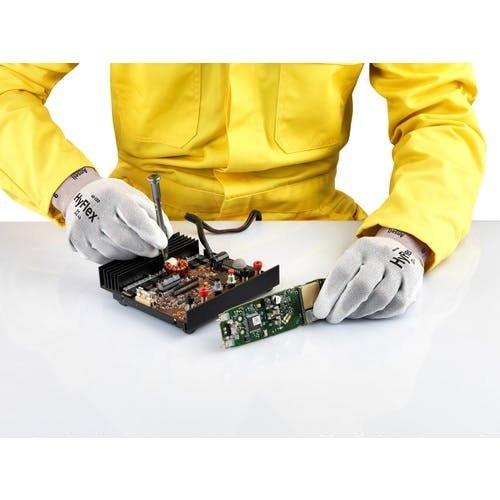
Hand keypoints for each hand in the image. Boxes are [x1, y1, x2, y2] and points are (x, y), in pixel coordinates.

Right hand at [55, 174, 171, 263]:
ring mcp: (84, 228)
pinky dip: (115, 257)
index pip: (134, 217)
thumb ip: (154, 214)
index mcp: (115, 197)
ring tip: (135, 246)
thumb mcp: (135, 196)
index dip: (150, 232)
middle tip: (154, 250)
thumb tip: (166, 234)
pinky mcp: (77, 241)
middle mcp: (96, 212)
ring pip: (114, 252)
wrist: (81, 194)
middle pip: (124, 239)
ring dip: (130, 254)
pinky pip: (102, 259)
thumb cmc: (113, 198)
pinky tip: (118, 247)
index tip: (162, 242)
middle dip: (144, 248)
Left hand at [312, 236, 423, 322]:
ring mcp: (399, 270)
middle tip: (332, 318)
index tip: (320, 311)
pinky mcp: (411, 285)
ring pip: (380, 298)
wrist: (404, 247)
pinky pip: (394, 305)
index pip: (342, 271)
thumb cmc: (369, 258)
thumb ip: (340, 276)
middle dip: (344, 306)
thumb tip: (324, 304)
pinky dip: (377, 314)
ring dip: (361, 311)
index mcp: (361, 249)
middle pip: (362, 286)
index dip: (329, 293)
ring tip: (350, 315)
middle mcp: (381, 257)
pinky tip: (367, 313)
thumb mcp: (354, 256)